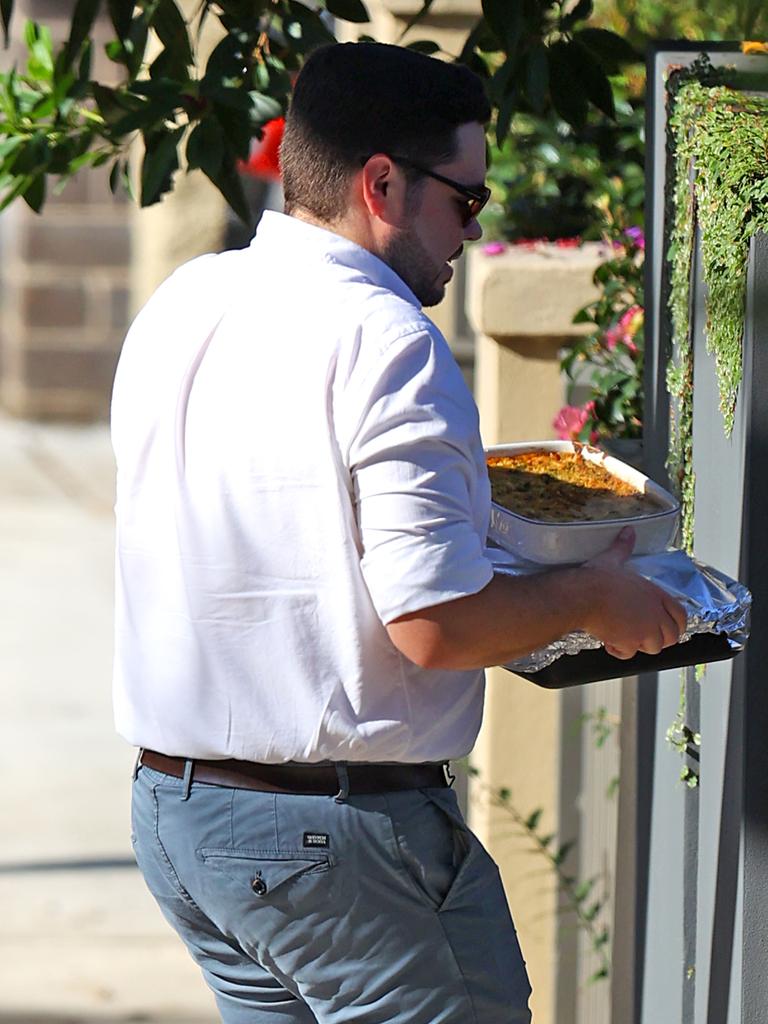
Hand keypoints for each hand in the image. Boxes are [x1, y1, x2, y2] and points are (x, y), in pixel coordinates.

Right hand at [580, 527, 687, 659]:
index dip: (677, 624)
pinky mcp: (629, 642)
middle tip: (644, 634)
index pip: (681, 615)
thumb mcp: (613, 559)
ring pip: (654, 648)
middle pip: (671, 637)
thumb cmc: (597, 579)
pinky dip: (621, 651)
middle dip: (660, 638)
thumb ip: (624, 547)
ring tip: (626, 637)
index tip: (669, 627)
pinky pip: (630, 654)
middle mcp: (654, 614)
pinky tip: (610, 642)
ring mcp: (643, 631)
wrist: (581, 597)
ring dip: (641, 645)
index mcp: (655, 594)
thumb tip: (628, 531)